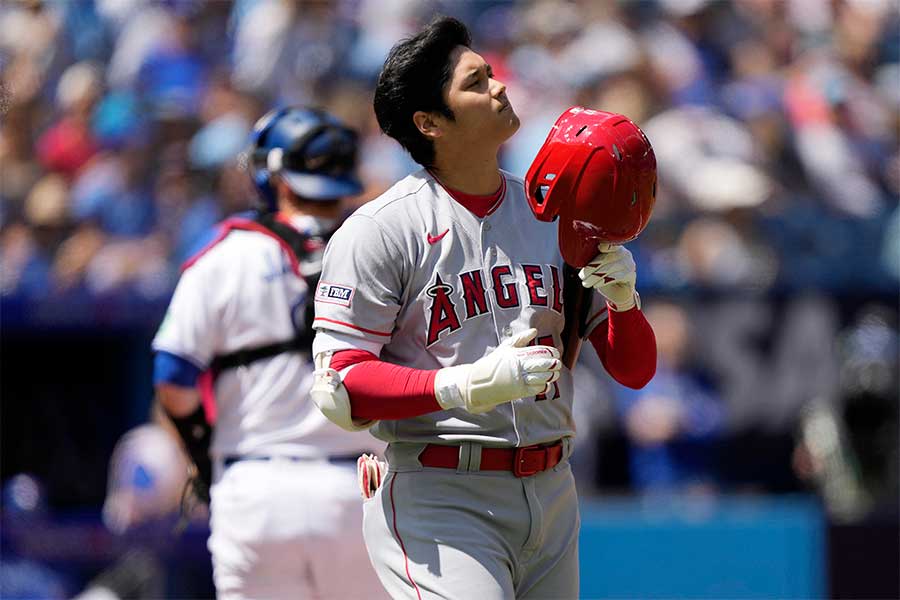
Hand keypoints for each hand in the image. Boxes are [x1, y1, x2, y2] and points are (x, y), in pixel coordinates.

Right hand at [434, 328, 561, 413]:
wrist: (479, 382)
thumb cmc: (493, 363)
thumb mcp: (505, 348)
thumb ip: (521, 338)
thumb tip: (534, 331)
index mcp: (517, 354)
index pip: (541, 351)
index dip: (552, 352)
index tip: (555, 353)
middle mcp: (519, 366)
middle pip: (545, 364)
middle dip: (555, 364)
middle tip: (557, 364)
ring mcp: (520, 379)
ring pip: (544, 377)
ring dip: (552, 375)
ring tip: (553, 374)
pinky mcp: (520, 391)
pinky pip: (538, 388)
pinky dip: (545, 386)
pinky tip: (545, 383)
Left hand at [579, 243, 636, 310]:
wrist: (618, 293)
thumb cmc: (606, 277)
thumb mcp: (598, 266)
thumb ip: (592, 259)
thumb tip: (577, 255)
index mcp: (616, 247)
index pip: (611, 243)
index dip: (605, 245)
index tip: (599, 248)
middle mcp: (624, 253)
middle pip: (607, 257)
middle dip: (591, 267)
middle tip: (582, 276)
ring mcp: (629, 264)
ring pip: (609, 268)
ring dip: (594, 276)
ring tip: (585, 283)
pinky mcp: (630, 275)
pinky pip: (616, 277)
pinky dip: (603, 281)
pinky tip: (596, 285)